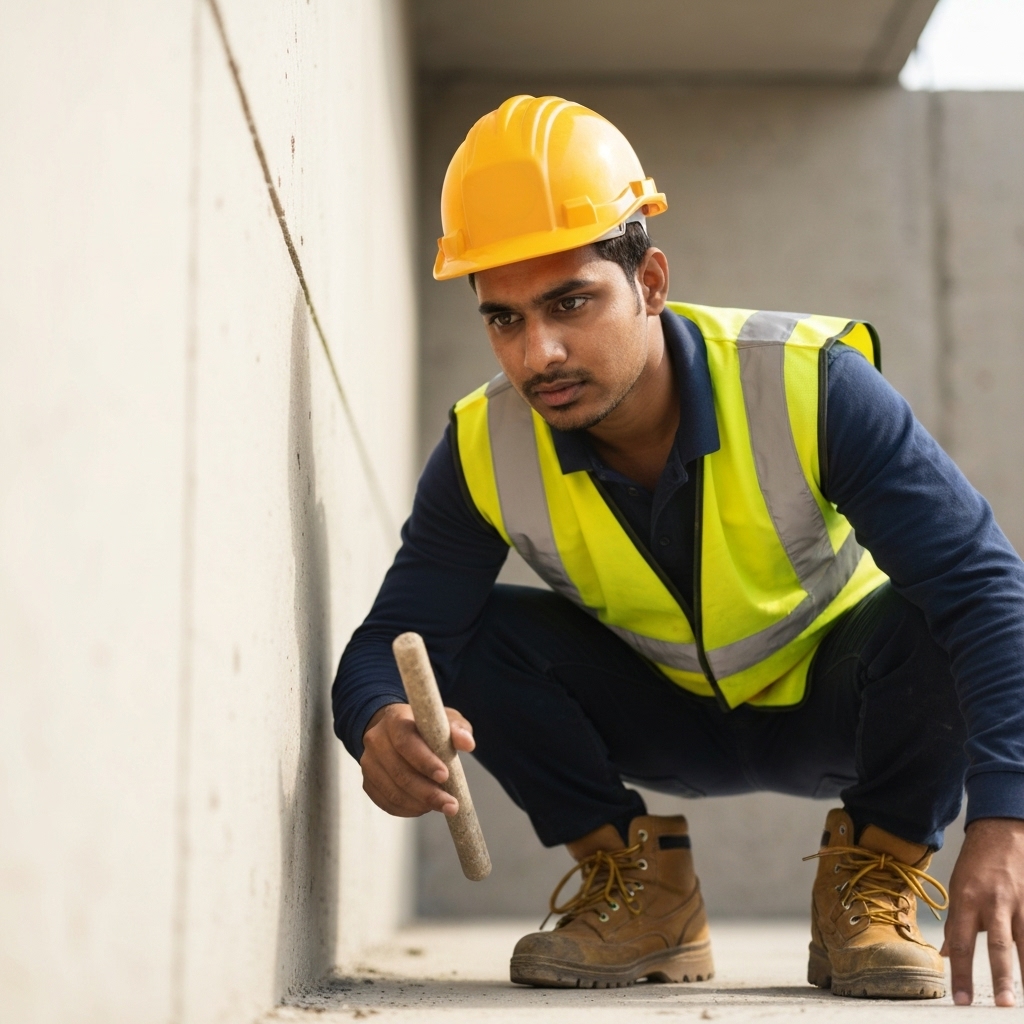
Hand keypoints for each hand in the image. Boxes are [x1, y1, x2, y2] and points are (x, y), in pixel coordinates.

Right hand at [359, 702, 475, 817]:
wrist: (394, 731)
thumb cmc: (425, 726)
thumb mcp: (444, 720)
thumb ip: (457, 729)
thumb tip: (468, 743)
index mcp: (394, 720)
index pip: (405, 742)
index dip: (424, 761)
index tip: (445, 775)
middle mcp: (375, 740)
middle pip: (399, 772)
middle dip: (427, 792)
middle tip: (452, 804)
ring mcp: (368, 763)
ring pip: (392, 792)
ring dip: (420, 804)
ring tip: (442, 806)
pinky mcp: (368, 783)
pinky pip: (387, 803)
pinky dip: (408, 809)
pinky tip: (425, 807)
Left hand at [942, 817, 1023, 1005]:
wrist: (1002, 831)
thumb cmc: (977, 863)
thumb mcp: (957, 888)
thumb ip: (956, 924)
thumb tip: (947, 954)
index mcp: (967, 900)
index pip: (961, 943)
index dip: (960, 973)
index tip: (961, 1000)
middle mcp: (994, 903)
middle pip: (998, 946)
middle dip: (1001, 978)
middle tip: (1003, 1005)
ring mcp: (1021, 903)